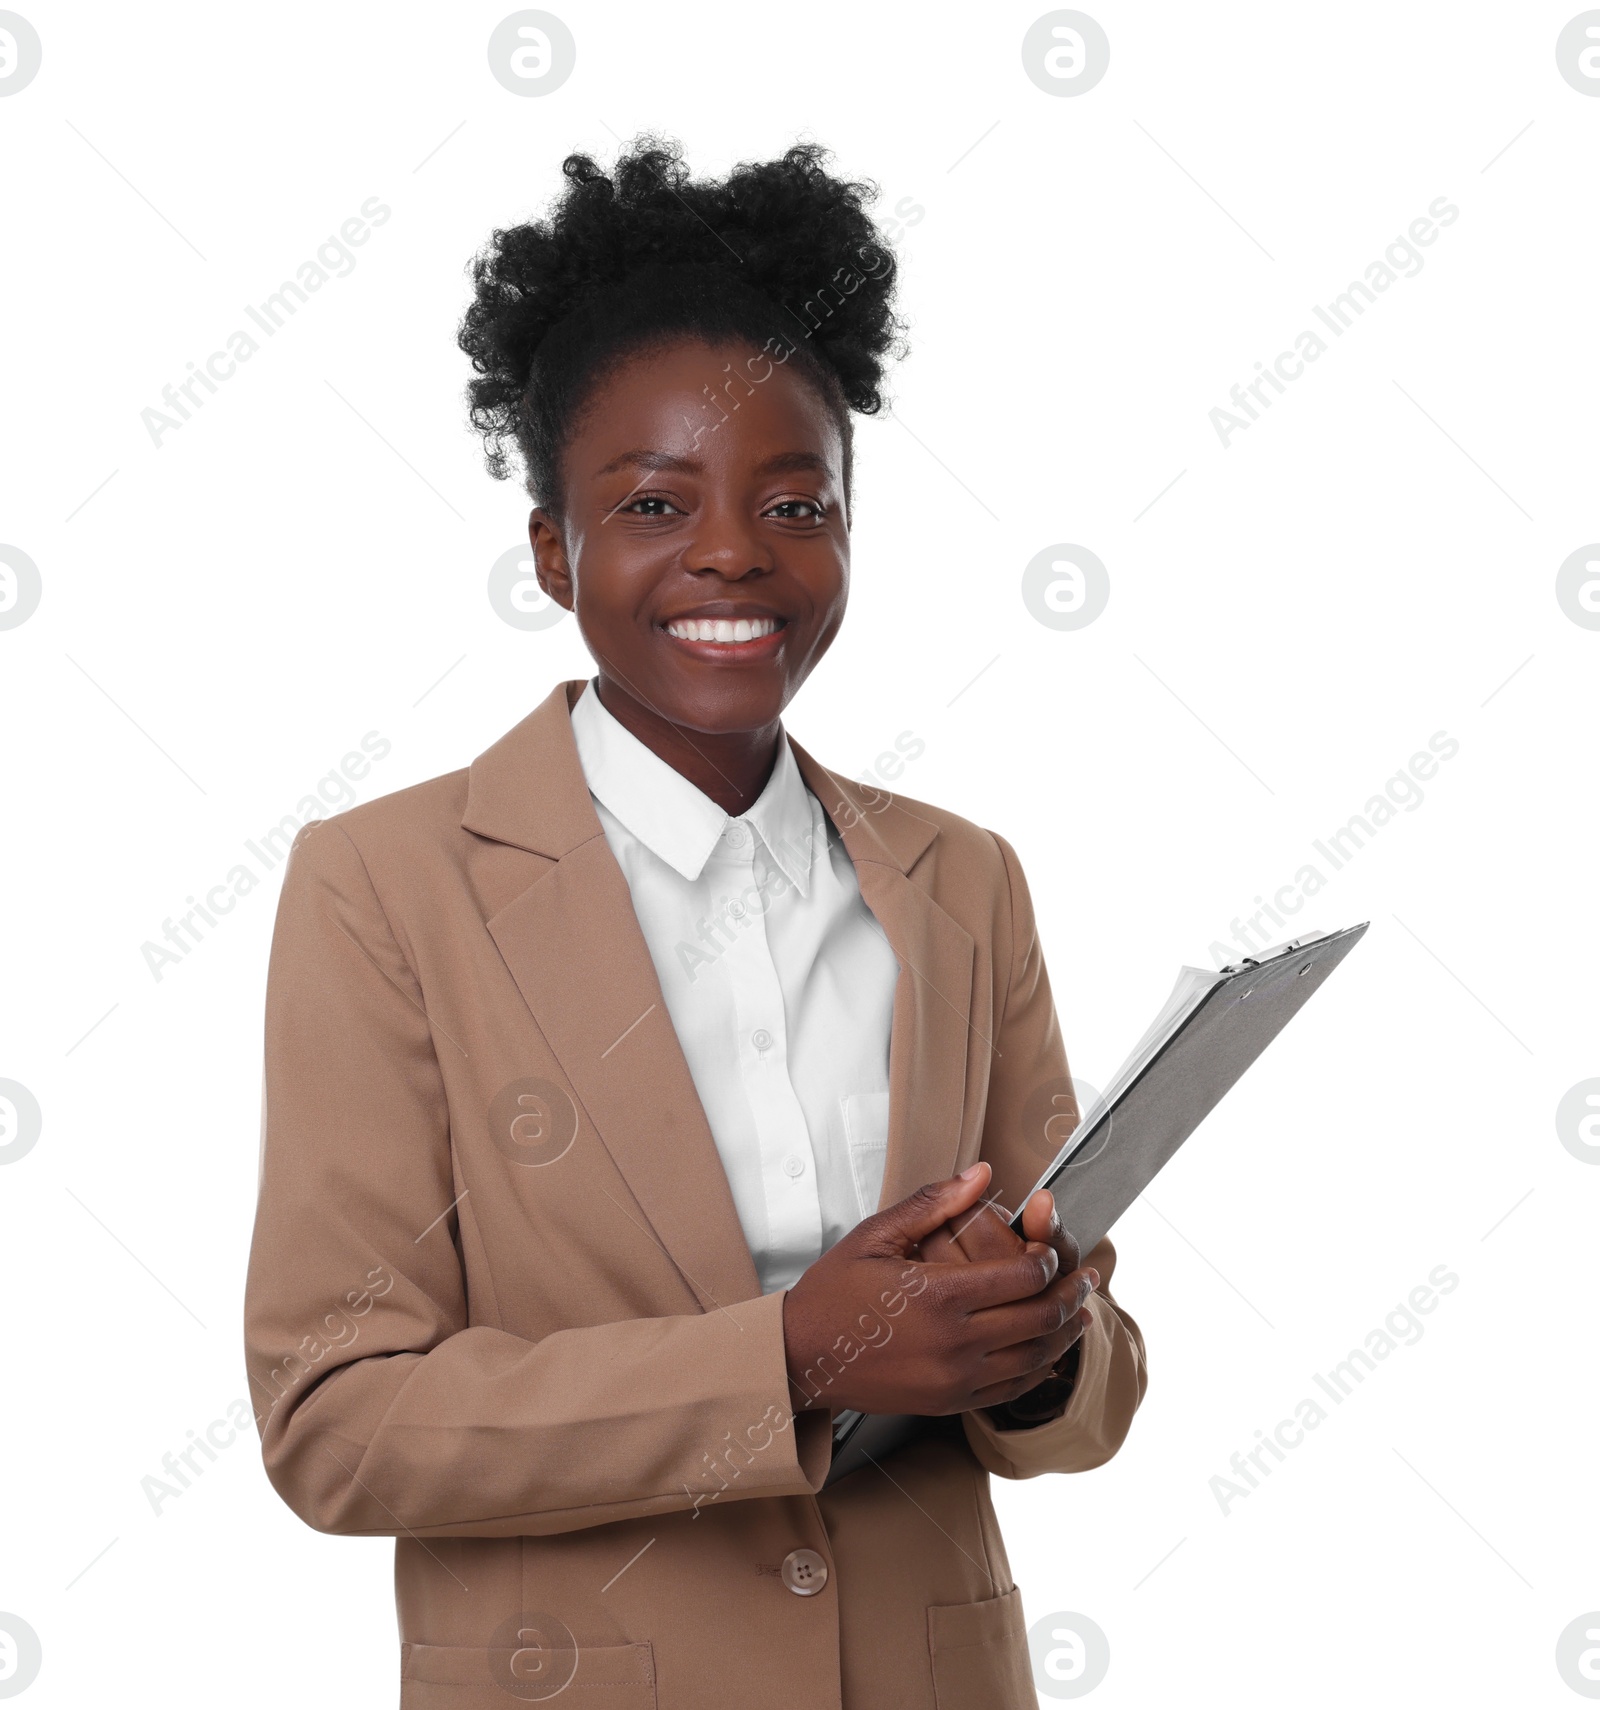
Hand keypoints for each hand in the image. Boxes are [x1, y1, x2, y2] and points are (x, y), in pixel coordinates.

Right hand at [781, 1164, 1090, 1417]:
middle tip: (1088, 1277)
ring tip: (1081, 1312)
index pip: (1021, 1275)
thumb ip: (933, 1204)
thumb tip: (981, 1174)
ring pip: (1034, 1356)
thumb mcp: (876, 1237)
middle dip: (1071, 1294)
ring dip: (1065, 1332)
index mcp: (937, 1295)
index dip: (1048, 1259)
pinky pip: (1012, 1387)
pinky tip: (1048, 1351)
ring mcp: (954, 1378)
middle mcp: (953, 1342)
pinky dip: (1040, 1367)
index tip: (1052, 1247)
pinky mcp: (949, 1402)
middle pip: (1039, 1317)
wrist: (801, 1358)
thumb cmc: (833, 1293)